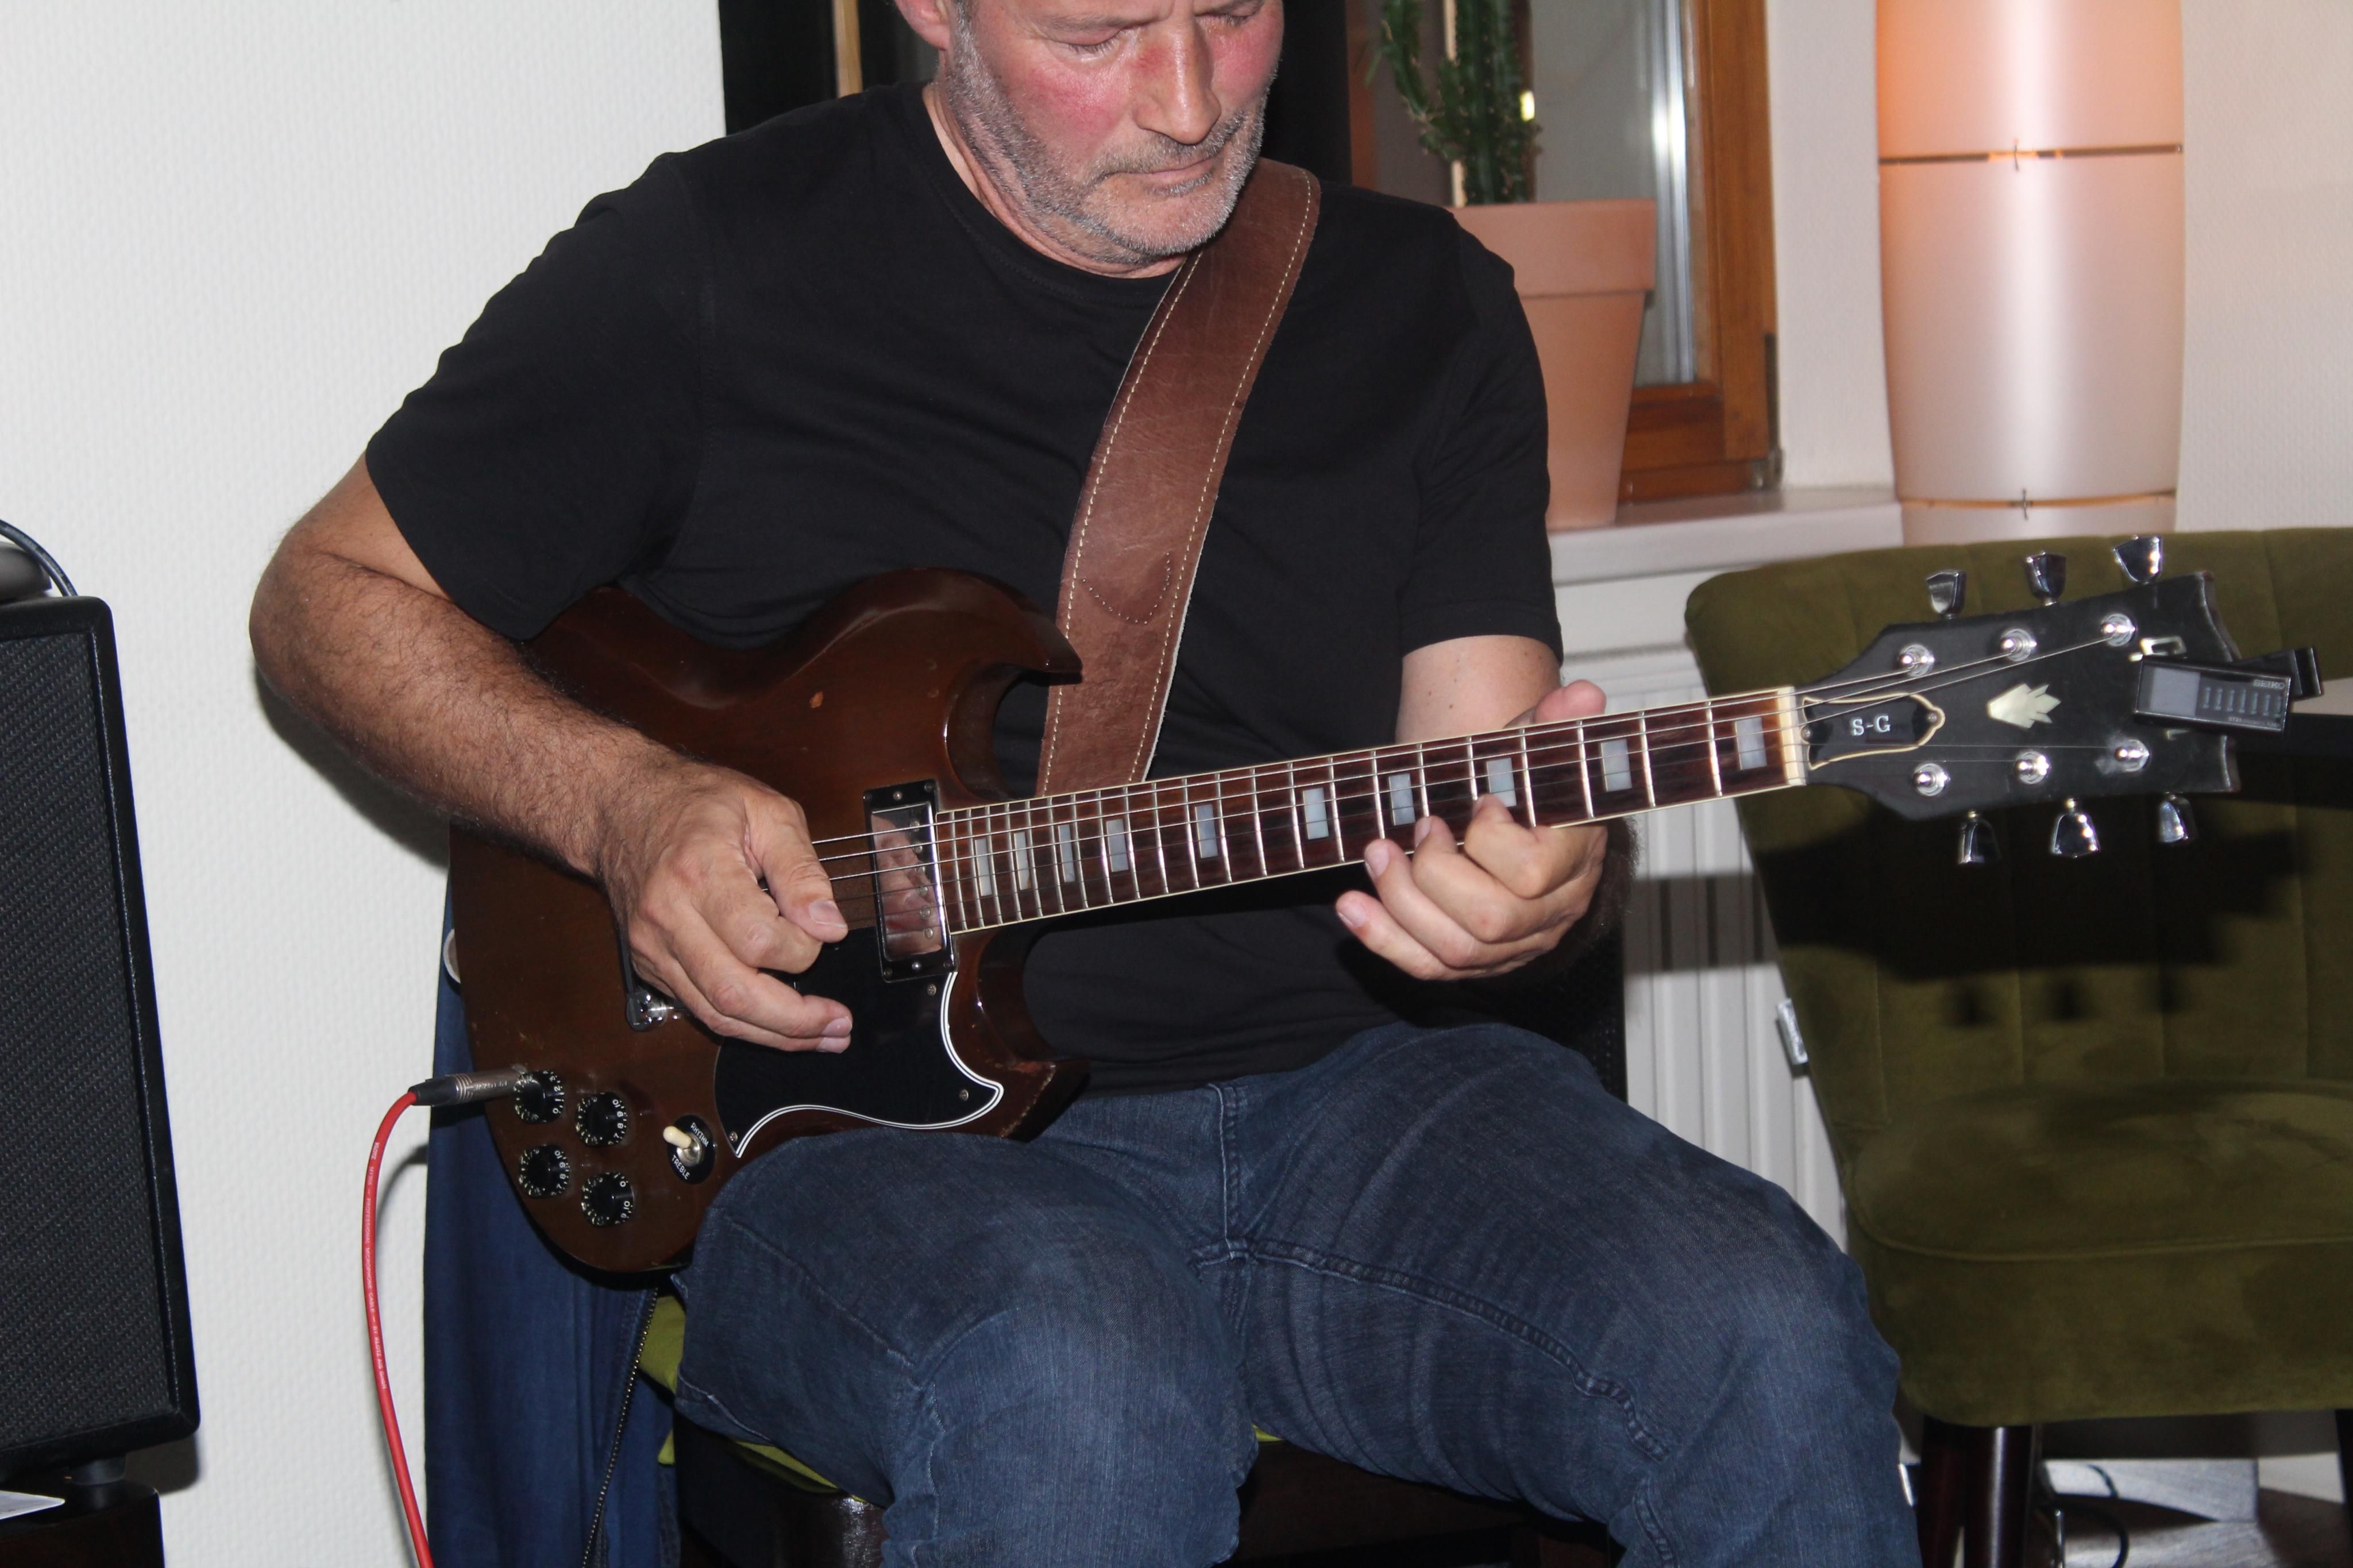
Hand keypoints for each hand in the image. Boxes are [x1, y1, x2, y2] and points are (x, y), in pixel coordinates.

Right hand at [592, 753, 851, 1050]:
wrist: (619, 807)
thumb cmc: (694, 802)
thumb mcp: (765, 811)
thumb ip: (801, 869)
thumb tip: (829, 925)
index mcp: (699, 871)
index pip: (758, 940)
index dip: (802, 949)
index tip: (824, 934)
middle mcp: (668, 917)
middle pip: (733, 993)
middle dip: (794, 1020)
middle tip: (838, 1024)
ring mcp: (653, 947)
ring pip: (714, 1014)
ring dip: (773, 1035)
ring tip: (821, 1035)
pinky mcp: (650, 964)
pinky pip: (699, 1008)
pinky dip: (743, 1023)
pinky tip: (779, 1023)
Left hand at [1335, 680, 1612, 981]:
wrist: (1523, 825)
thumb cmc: (1529, 787)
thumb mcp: (1541, 749)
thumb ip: (1559, 723)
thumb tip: (1580, 695)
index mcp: (1574, 863)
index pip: (1528, 874)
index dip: (1488, 840)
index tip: (1477, 803)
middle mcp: (1550, 915)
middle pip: (1488, 920)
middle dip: (1433, 874)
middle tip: (1416, 827)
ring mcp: (1514, 945)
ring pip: (1454, 949)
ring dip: (1400, 901)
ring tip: (1375, 854)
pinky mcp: (1475, 960)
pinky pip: (1427, 967)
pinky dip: (1381, 938)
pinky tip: (1350, 905)